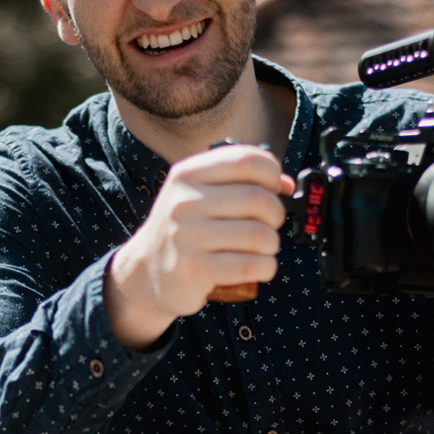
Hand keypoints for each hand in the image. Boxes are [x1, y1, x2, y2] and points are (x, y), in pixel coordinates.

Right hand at [106, 144, 293, 349]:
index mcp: (187, 175)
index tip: (274, 187)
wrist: (146, 273)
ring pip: (259, 235)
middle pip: (258, 199)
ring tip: (262, 248)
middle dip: (276, 214)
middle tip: (270, 224)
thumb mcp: (200, 196)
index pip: (245, 160)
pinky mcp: (194, 270)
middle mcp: (183, 202)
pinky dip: (265, 267)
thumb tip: (286, 184)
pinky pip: (251, 266)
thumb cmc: (185, 231)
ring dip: (271, 244)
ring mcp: (186, 237)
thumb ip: (241, 183)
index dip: (272, 172)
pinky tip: (257, 267)